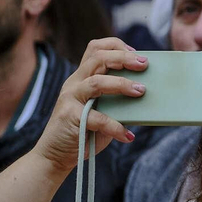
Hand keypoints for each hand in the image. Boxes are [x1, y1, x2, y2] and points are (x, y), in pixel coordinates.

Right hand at [32, 38, 144, 176]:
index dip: (116, 46)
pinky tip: (128, 136)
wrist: (55, 155)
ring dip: (122, 84)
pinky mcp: (70, 117)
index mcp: (82, 77)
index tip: (136, 54)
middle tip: (144, 64)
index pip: (95, 49)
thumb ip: (116, 99)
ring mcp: (70, 98)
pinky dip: (116, 127)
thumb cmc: (85, 132)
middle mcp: (74, 83)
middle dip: (123, 58)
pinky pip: (97, 118)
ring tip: (141, 91)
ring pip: (97, 82)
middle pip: (98, 58)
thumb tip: (145, 92)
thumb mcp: (102, 109)